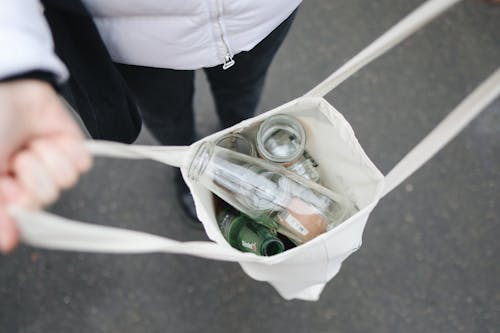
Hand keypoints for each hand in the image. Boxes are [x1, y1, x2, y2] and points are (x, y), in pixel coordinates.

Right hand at [0, 79, 91, 252]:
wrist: (4, 84)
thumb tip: (8, 242)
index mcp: (4, 189)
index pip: (22, 218)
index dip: (17, 208)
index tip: (7, 191)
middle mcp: (26, 179)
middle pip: (44, 201)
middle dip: (28, 178)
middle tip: (13, 160)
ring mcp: (49, 164)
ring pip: (63, 183)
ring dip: (42, 160)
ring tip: (26, 146)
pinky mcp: (71, 147)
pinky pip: (81, 164)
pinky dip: (64, 150)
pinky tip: (45, 138)